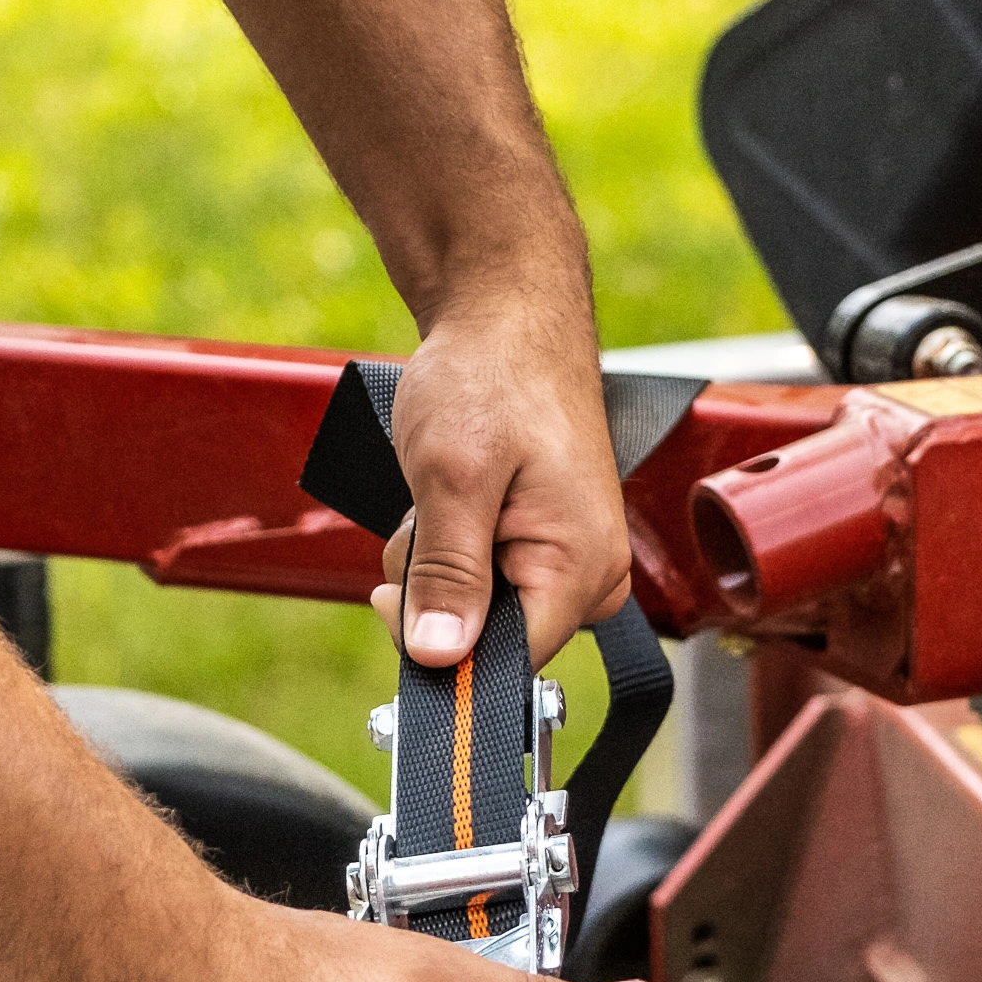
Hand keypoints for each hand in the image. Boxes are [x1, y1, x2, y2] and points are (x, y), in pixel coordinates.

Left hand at [371, 291, 630, 672]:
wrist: (507, 317)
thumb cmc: (492, 377)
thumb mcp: (452, 476)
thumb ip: (447, 574)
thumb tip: (439, 657)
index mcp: (583, 568)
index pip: (505, 664)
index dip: (439, 645)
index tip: (392, 596)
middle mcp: (589, 576)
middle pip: (488, 642)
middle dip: (436, 593)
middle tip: (431, 516)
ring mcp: (568, 561)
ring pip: (475, 611)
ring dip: (436, 565)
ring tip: (445, 493)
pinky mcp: (544, 546)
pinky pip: (479, 580)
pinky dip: (448, 547)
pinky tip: (454, 497)